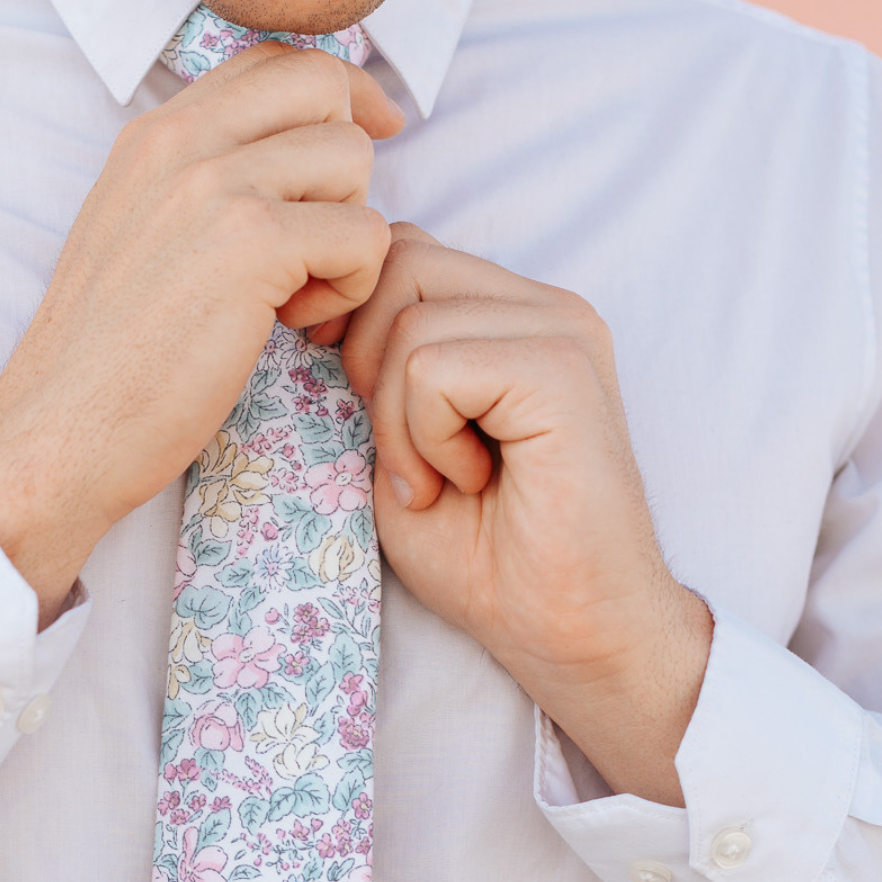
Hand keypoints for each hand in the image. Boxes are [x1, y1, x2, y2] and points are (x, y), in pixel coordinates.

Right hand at [0, 45, 401, 623]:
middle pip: (323, 84)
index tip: (368, 139)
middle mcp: (180, 142)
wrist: (58, 431)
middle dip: (347, 161)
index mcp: (151, 134)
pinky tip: (293, 325)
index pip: (271, 59)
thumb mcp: (136, 234)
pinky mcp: (252, 246)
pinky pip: (365, 234)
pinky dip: (350, 287)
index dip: (335, 94)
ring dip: (348, 233)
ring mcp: (214, 187)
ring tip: (294, 295)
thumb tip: (289, 157)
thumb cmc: (106, 360)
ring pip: (352, 157)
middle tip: (317, 240)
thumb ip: (197, 183)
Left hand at [343, 228, 712, 804]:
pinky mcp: (561, 369)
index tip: (368, 418)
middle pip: (397, 262)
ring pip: (407, 321)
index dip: (356, 326)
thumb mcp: (400, 446)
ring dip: (398, 420)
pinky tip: (467, 482)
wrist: (568, 630)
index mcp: (509, 313)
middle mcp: (542, 305)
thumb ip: (373, 371)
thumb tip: (314, 315)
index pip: (400, 252)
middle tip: (407, 457)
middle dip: (368, 363)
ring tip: (444, 479)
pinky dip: (426, 436)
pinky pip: (433, 367)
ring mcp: (559, 329)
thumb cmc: (486, 555)